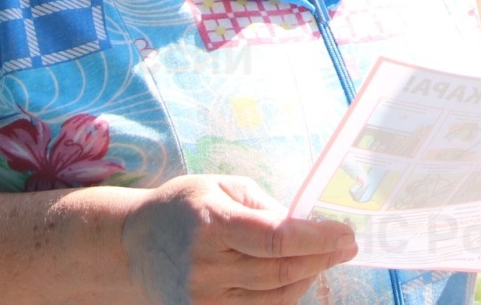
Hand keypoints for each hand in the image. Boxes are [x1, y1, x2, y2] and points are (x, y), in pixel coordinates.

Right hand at [122, 174, 357, 302]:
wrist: (132, 246)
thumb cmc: (184, 207)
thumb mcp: (224, 187)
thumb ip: (266, 205)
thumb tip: (307, 226)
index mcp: (212, 224)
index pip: (277, 238)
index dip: (319, 238)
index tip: (347, 232)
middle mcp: (205, 266)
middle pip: (281, 270)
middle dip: (323, 258)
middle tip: (347, 246)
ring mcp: (202, 298)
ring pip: (274, 296)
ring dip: (308, 277)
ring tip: (324, 259)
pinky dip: (284, 295)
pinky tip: (297, 276)